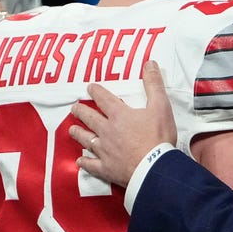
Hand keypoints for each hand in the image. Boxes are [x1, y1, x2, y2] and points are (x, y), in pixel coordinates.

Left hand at [70, 60, 176, 186]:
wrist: (154, 168)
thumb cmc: (158, 138)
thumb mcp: (161, 106)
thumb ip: (154, 85)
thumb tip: (149, 64)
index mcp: (119, 115)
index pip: (104, 99)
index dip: (96, 92)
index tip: (90, 88)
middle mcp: (107, 131)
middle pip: (90, 118)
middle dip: (81, 111)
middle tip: (74, 108)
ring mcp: (105, 150)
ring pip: (86, 140)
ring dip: (78, 133)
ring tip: (71, 129)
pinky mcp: (106, 168)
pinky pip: (91, 165)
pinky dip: (85, 162)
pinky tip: (80, 161)